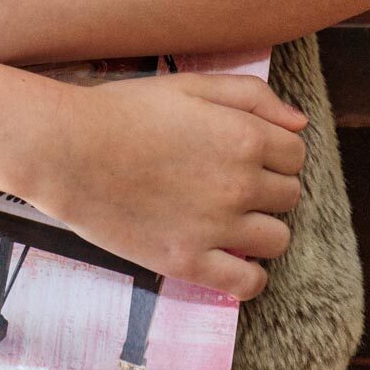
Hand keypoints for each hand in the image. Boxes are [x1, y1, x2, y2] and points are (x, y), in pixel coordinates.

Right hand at [28, 70, 307, 302]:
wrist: (69, 150)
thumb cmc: (125, 111)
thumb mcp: (189, 86)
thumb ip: (251, 96)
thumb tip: (300, 123)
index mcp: (243, 136)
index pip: (296, 154)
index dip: (274, 152)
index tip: (247, 154)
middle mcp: (240, 184)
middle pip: (289, 196)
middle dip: (267, 187)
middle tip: (229, 182)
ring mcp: (218, 227)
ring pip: (277, 239)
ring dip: (261, 228)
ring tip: (227, 217)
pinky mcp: (191, 262)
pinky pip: (249, 283)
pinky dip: (249, 274)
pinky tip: (228, 256)